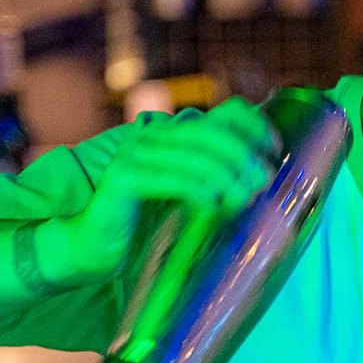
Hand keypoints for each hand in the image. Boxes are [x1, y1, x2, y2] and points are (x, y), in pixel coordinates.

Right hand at [36, 97, 280, 285]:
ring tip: (245, 197)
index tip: (274, 153)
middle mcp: (155, 137)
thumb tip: (262, 181)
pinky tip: (215, 204)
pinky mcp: (125, 179)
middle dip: (244, 156)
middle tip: (262, 181)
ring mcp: (137, 155)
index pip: (226, 114)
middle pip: (214, 134)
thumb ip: (214, 181)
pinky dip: (199, 191)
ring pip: (196, 157)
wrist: (89, 247)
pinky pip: (171, 180)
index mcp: (174, 136)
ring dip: (228, 176)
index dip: (255, 128)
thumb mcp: (186, 197)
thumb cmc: (142, 226)